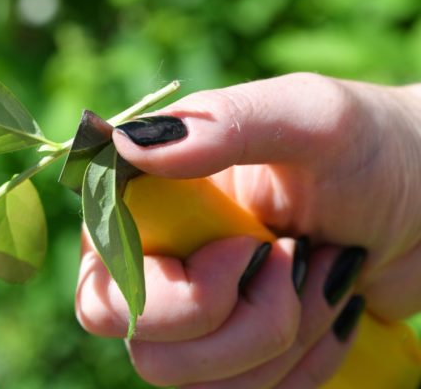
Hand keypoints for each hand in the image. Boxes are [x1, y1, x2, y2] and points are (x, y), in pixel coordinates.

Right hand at [76, 73, 420, 386]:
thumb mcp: (310, 117)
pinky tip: (331, 309)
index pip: (104, 267)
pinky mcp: (239, 352)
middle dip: (234, 321)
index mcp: (159, 198)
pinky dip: (300, 365)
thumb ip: (221, 123)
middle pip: (141, 338)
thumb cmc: (375, 147)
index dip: (166, 284)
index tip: (246, 248)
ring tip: (324, 274)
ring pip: (191, 380)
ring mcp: (201, 311)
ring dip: (277, 339)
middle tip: (290, 262)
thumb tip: (125, 144)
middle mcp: (166, 258)